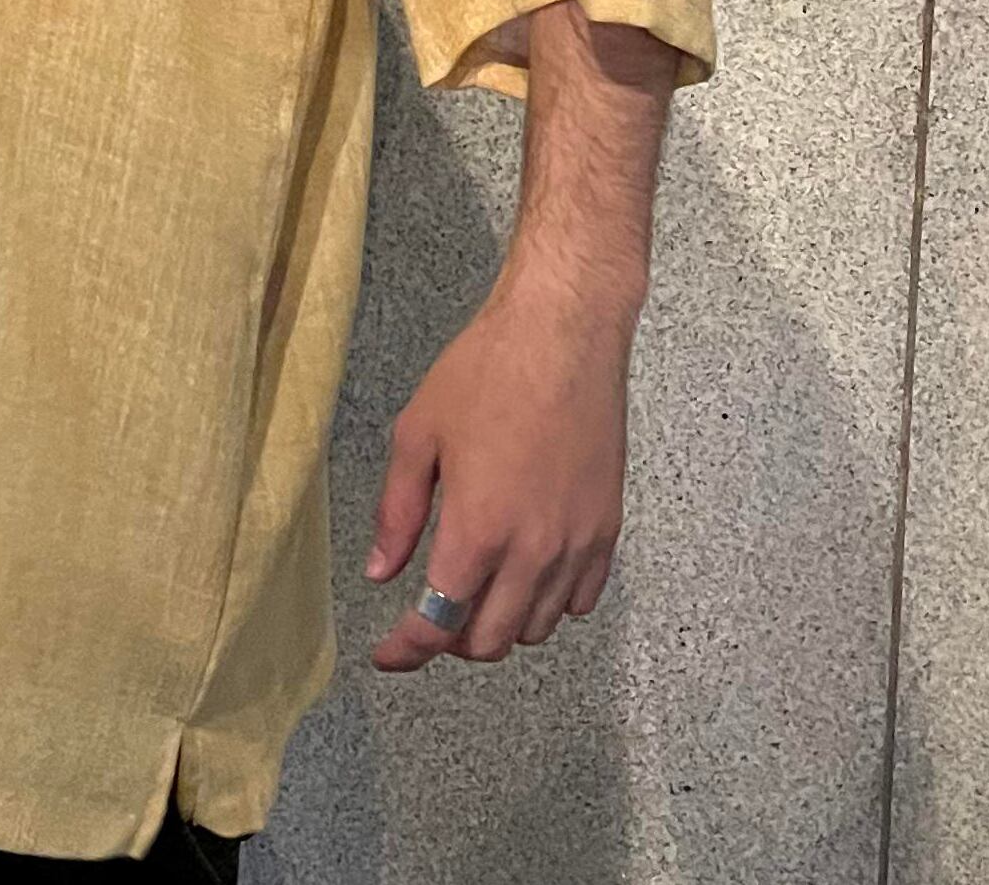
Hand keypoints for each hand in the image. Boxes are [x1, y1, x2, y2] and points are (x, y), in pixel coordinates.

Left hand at [360, 271, 632, 669]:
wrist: (564, 333)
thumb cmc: (487, 370)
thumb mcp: (418, 434)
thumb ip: (398, 512)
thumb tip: (380, 569)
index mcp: (478, 530)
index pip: (440, 622)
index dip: (408, 650)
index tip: (388, 655)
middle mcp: (533, 551)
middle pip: (492, 641)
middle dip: (453, 640)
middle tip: (428, 617)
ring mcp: (577, 544)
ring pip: (538, 627)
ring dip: (501, 623)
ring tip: (475, 590)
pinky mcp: (608, 529)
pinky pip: (580, 599)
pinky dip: (549, 603)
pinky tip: (526, 572)